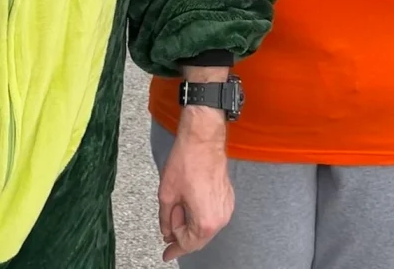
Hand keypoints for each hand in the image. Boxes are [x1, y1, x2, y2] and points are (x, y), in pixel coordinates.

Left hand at [158, 109, 233, 262]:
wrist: (203, 139)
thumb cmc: (187, 161)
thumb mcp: (167, 193)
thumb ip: (165, 218)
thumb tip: (166, 231)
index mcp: (205, 221)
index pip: (187, 244)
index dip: (174, 249)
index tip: (166, 254)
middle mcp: (220, 218)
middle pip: (198, 238)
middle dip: (181, 235)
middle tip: (167, 226)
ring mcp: (226, 207)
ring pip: (206, 227)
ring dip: (190, 223)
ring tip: (177, 205)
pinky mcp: (228, 197)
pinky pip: (213, 215)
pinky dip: (200, 215)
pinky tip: (189, 203)